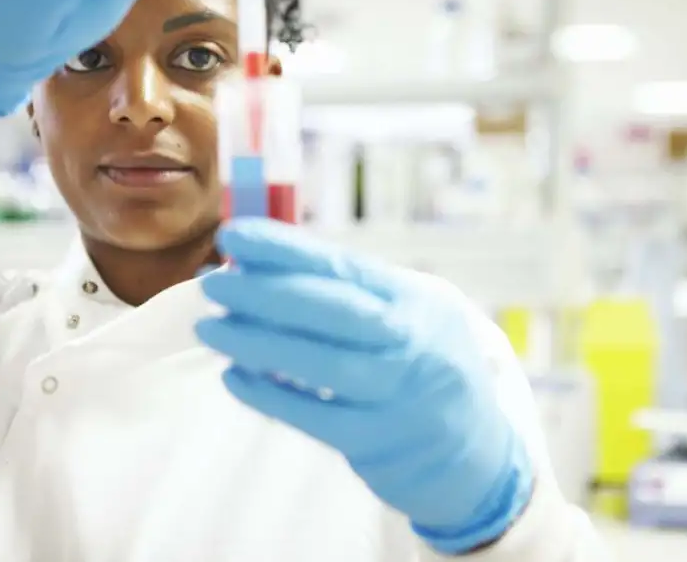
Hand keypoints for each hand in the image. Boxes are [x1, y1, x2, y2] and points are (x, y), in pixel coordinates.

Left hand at [196, 219, 533, 554]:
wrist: (476, 450)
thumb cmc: (428, 362)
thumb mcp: (413, 312)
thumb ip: (356, 291)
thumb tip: (268, 267)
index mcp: (415, 300)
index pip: (344, 266)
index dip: (286, 249)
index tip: (236, 235)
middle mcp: (410, 342)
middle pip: (332, 310)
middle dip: (265, 292)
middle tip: (213, 282)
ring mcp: (396, 395)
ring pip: (320, 364)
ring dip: (258, 342)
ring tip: (210, 325)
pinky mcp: (377, 442)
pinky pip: (315, 418)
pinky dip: (270, 396)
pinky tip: (234, 375)